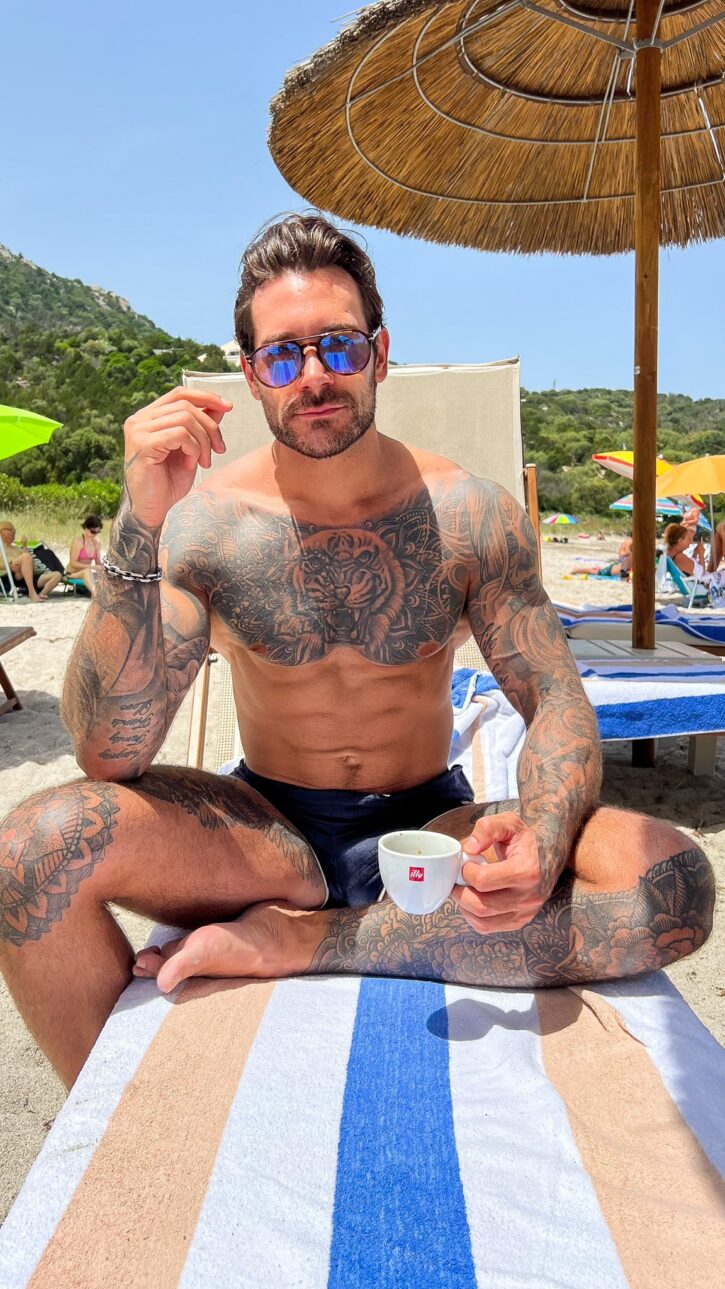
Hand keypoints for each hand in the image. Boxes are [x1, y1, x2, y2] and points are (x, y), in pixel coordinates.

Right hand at [122, 387, 232, 528]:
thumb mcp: (191, 450)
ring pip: (185, 418)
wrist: (154, 512)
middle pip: (186, 405)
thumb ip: (200, 426)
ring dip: (203, 441)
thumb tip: (220, 406)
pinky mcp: (143, 444)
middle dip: (210, 426)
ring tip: (204, 462)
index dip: (206, 397)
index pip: (179, 393)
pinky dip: (192, 449)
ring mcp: (138, 431)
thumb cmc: (168, 484)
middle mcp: (139, 420)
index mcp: (148, 417)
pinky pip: (179, 434)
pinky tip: (190, 465)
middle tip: (219, 449)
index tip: (228, 407)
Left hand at [452, 812, 551, 933]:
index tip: (466, 862)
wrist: (547, 855)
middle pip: (481, 905)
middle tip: (457, 880)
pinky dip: (473, 917)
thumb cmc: (524, 840)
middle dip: (460, 892)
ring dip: (464, 906)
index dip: (466, 871)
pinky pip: (487, 928)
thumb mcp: (509, 822)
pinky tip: (473, 900)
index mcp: (527, 870)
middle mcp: (529, 896)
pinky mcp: (519, 921)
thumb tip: (468, 848)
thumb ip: (487, 828)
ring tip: (463, 889)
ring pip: (482, 921)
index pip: (484, 880)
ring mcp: (525, 912)